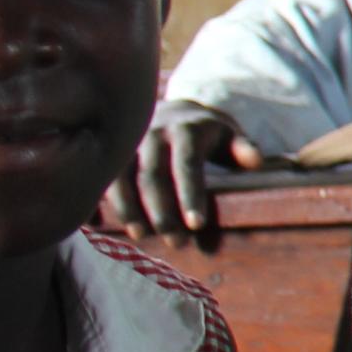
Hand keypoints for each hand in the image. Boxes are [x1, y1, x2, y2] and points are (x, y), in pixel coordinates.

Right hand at [101, 114, 260, 239]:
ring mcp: (125, 142)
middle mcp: (152, 133)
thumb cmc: (205, 131)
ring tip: (140, 236)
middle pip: (153, 176)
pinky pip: (98, 176)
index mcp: (185, 130)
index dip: (190, 195)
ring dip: (128, 208)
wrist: (169, 109)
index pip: (187, 165)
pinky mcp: (107, 152)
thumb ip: (242, 147)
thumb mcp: (228, 133)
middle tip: (175, 242)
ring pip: (121, 177)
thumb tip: (255, 162)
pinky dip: (96, 198)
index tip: (196, 225)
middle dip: (162, 211)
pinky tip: (97, 224)